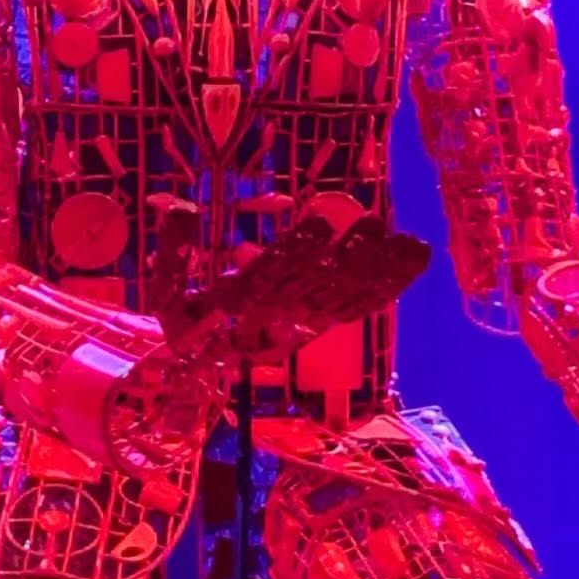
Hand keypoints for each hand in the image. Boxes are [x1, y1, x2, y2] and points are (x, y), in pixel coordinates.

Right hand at [155, 207, 430, 370]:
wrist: (205, 369)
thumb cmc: (186, 321)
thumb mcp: (165, 293)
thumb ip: (169, 254)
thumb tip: (179, 209)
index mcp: (238, 310)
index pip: (268, 282)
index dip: (294, 255)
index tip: (317, 225)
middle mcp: (277, 320)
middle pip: (319, 290)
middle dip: (346, 259)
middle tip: (372, 223)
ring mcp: (305, 323)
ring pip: (347, 299)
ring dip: (379, 272)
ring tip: (408, 242)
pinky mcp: (324, 323)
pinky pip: (360, 306)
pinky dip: (389, 285)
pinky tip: (414, 259)